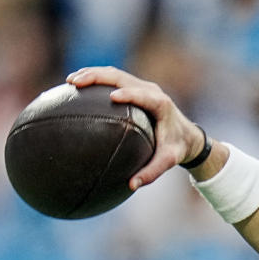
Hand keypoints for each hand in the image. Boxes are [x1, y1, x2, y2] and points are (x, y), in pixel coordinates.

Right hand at [66, 66, 207, 189]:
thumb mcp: (168, 161)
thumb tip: (132, 185)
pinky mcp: (136, 87)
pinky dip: (96, 80)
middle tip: (75, 83)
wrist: (188, 136)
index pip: (143, 95)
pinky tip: (77, 87)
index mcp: (160, 105)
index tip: (112, 97)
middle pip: (122, 77)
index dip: (129, 94)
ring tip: (70, 81)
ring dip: (92, 75)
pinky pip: (114, 79)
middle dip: (98, 77)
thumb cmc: (177, 149)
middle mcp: (151, 90)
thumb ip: (152, 172)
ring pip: (115, 74)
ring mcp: (143, 86)